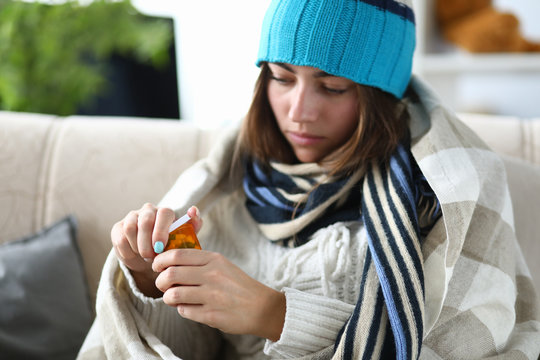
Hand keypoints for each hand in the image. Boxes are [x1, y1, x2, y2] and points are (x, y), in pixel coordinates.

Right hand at [111, 203, 201, 296]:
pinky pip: (120, 239)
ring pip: (130, 228)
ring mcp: (132, 217)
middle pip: (145, 220)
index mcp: (165, 212)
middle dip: (148, 242)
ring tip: (146, 257)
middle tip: (152, 257)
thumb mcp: (185, 239)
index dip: (161, 231)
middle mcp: (148, 210)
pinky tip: (135, 257)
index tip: (161, 248)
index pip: (164, 213)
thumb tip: (193, 210)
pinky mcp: (118, 227)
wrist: (151, 258)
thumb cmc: (171, 246)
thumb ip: (194, 225)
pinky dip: (128, 252)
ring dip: (138, 247)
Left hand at [153, 250, 285, 340]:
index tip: (157, 266)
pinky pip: (184, 311)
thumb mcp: (222, 265)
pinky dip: (182, 309)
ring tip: (174, 298)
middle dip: (160, 281)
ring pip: (173, 295)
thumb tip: (169, 261)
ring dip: (168, 298)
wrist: (262, 308)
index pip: (177, 255)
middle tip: (163, 284)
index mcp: (214, 259)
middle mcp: (212, 275)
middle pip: (170, 274)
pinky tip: (190, 307)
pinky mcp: (211, 315)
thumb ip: (199, 261)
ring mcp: (212, 296)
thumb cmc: (238, 285)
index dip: (160, 261)